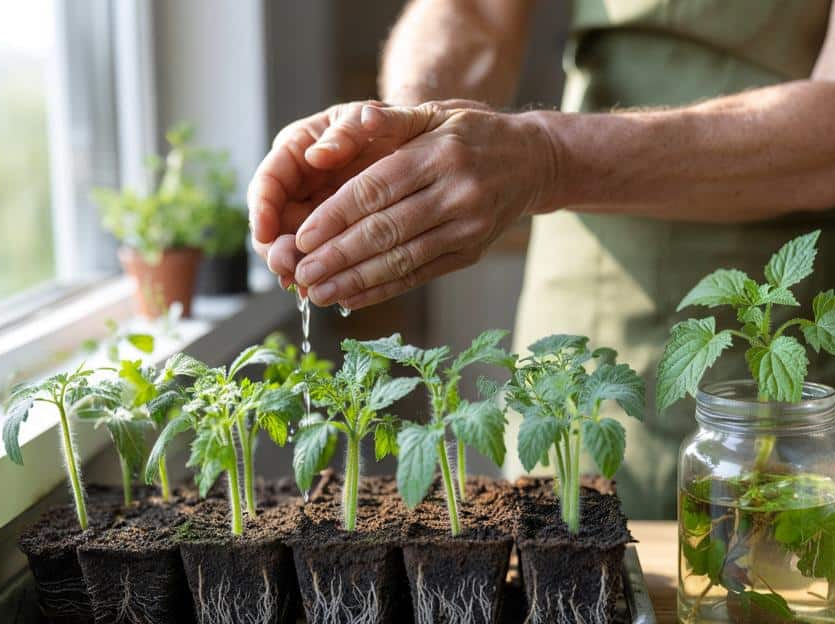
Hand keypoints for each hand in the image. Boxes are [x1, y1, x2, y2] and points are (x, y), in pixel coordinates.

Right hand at [248, 100, 413, 289]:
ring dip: (295, 266)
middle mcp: (298, 183)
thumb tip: (317, 155)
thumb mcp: (367, 118)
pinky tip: (329, 289)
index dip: (262, 207)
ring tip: (305, 284)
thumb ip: (345, 132)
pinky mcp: (333, 232)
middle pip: (273, 221)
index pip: (268, 180)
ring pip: (293, 244)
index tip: (264, 231)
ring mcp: (314, 210)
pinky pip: (321, 255)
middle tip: (287, 266)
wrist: (414, 142)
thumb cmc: (386, 124)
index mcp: (296, 150)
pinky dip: (323, 272)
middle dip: (275, 246)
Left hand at [291, 102, 558, 308]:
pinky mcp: (472, 252)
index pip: (377, 191)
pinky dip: (383, 289)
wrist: (534, 161)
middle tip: (301, 272)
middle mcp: (457, 193)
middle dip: (338, 256)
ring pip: (402, 259)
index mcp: (439, 155)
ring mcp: (468, 227)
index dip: (336, 217)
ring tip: (317, 292)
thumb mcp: (435, 113)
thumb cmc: (472, 133)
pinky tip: (351, 298)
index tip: (302, 237)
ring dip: (355, 280)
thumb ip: (387, 120)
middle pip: (386, 231)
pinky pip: (420, 274)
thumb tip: (344, 131)